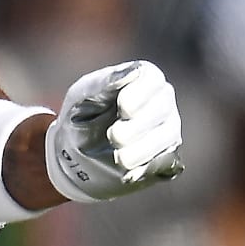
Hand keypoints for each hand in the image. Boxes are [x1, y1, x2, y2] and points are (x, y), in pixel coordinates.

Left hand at [45, 61, 183, 202]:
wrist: (76, 153)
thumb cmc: (81, 114)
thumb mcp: (83, 95)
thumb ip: (105, 82)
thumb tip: (134, 71)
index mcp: (141, 79)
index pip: (152, 79)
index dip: (141, 93)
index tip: (123, 107)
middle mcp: (161, 102)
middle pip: (162, 108)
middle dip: (138, 125)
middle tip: (114, 137)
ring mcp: (167, 130)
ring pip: (168, 138)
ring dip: (143, 150)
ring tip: (118, 158)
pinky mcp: (166, 157)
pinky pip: (165, 162)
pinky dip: (146, 169)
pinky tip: (127, 174)